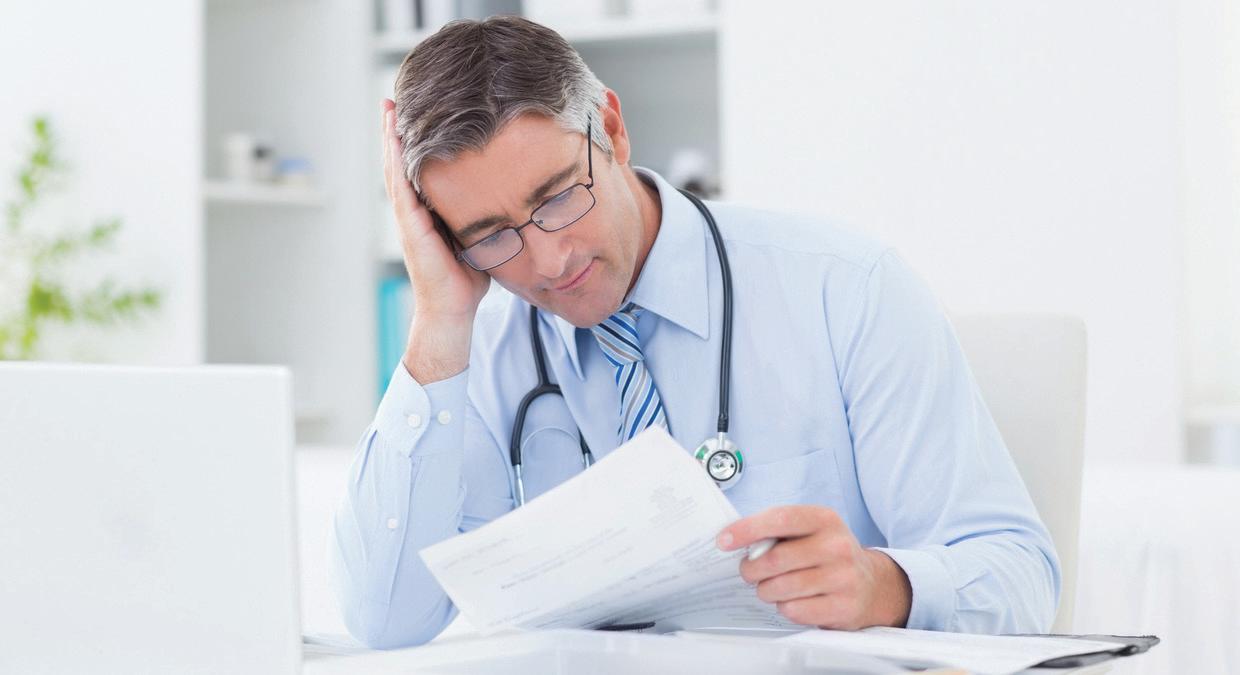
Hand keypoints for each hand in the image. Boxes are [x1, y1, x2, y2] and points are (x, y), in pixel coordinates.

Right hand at [381, 99, 489, 320]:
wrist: (452, 311)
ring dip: (391, 140)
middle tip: (391, 100)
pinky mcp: (411, 227)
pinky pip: (401, 189)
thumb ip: (487, 216)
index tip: (415, 114)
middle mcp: (414, 211)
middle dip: (396, 131)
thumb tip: (514, 197)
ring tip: (387, 110)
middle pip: (402, 163)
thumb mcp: (480, 237)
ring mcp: (409, 219)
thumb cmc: (467, 280)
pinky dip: (397, 164)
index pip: (419, 168)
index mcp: (429, 211)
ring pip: (396, 170)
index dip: (414, 142)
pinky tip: (395, 142)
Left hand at [716, 505, 911, 629]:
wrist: (872, 584)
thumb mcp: (810, 531)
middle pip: (776, 559)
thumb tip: (734, 538)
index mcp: (825, 519)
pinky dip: (785, 607)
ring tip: (771, 587)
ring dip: (766, 590)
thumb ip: (778, 531)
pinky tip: (794, 600)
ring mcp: (843, 577)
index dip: (747, 529)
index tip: (724, 540)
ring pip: (781, 588)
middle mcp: (837, 546)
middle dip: (751, 569)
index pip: (780, 519)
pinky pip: (794, 610)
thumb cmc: (828, 554)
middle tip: (748, 571)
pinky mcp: (843, 607)